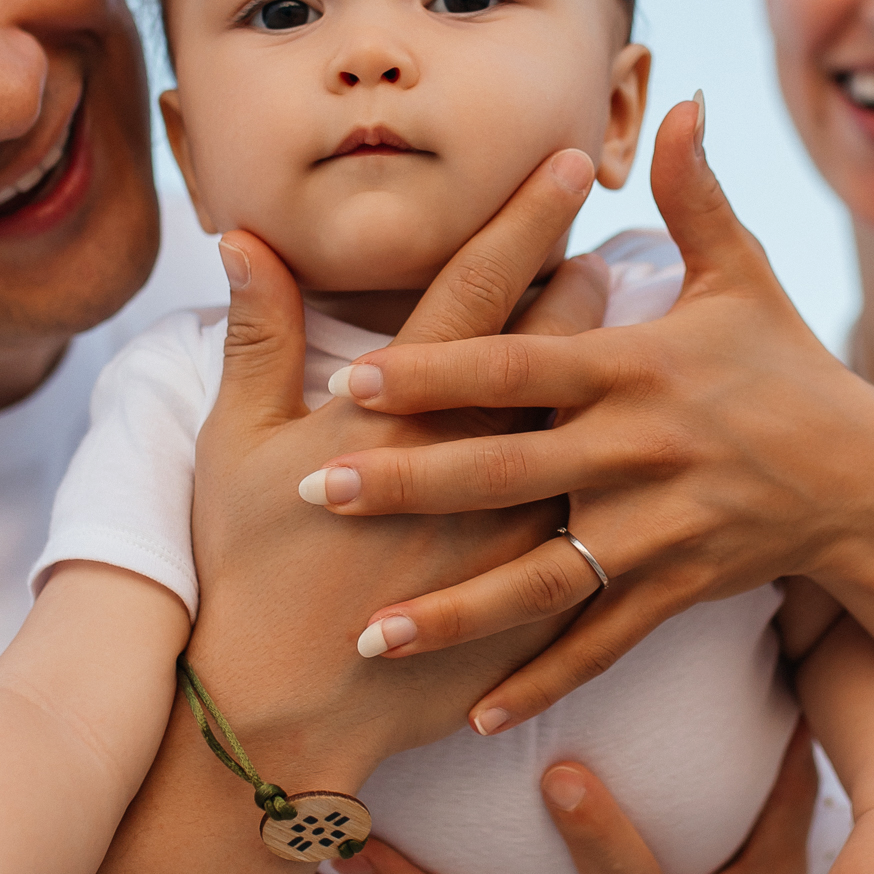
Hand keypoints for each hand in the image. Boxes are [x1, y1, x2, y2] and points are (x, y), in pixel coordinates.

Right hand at [182, 150, 610, 775]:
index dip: (528, 218)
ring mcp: (516, 525)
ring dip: (613, 378)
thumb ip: (259, 334)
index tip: (573, 163)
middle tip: (615, 246)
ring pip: (592, 423)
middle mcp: (477, 457)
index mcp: (404, 409)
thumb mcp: (234, 443)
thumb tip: (246, 236)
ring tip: (639, 342)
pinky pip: (597, 516)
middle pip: (560, 345)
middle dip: (589, 286)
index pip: (481, 288)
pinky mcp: (538, 587)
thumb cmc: (247, 566)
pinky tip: (636, 454)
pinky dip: (614, 476)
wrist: (283, 709)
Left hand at [284, 100, 873, 730]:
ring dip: (453, 612)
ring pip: (539, 579)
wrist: (873, 482)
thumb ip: (694, 194)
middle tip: (315, 490)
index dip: (439, 372)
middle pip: (505, 472)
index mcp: (637, 370)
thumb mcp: (746, 277)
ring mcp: (658, 531)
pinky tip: (471, 715)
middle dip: (407, 485)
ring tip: (370, 634)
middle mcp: (640, 453)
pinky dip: (540, 683)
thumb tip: (677, 98)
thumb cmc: (792, 371)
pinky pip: (598, 646)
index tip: (356, 377)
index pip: (520, 369)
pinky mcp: (678, 592)